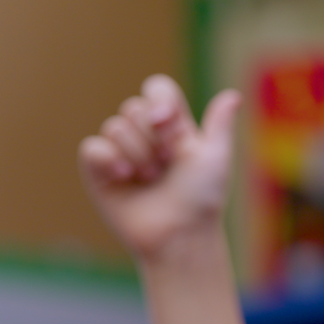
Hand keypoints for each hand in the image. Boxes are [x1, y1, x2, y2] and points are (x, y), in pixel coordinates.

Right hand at [79, 74, 241, 263]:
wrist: (178, 234)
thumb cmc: (201, 200)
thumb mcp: (216, 157)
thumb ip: (219, 125)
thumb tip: (232, 96)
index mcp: (172, 127)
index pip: (156, 89)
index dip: (158, 100)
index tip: (167, 121)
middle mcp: (144, 136)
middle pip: (133, 107)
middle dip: (152, 137)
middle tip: (166, 164)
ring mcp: (119, 153)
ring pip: (114, 126)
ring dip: (136, 153)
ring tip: (149, 179)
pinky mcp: (98, 172)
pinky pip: (91, 147)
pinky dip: (108, 158)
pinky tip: (124, 176)